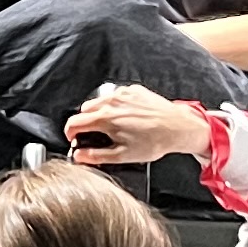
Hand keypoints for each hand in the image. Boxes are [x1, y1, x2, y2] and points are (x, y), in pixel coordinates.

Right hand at [63, 82, 209, 166]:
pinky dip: (115, 105)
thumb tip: (79, 156)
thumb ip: (96, 156)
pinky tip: (127, 118)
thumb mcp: (122, 155)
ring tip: (113, 126)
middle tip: (96, 135)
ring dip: (99, 113)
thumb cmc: (155, 141)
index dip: (70, 133)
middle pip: (84, 110)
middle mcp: (112, 102)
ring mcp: (123, 94)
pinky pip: (115, 95)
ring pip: (99, 101)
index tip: (74, 139)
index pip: (74, 123)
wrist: (177, 127)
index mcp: (106, 118)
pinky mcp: (133, 90)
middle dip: (85, 123)